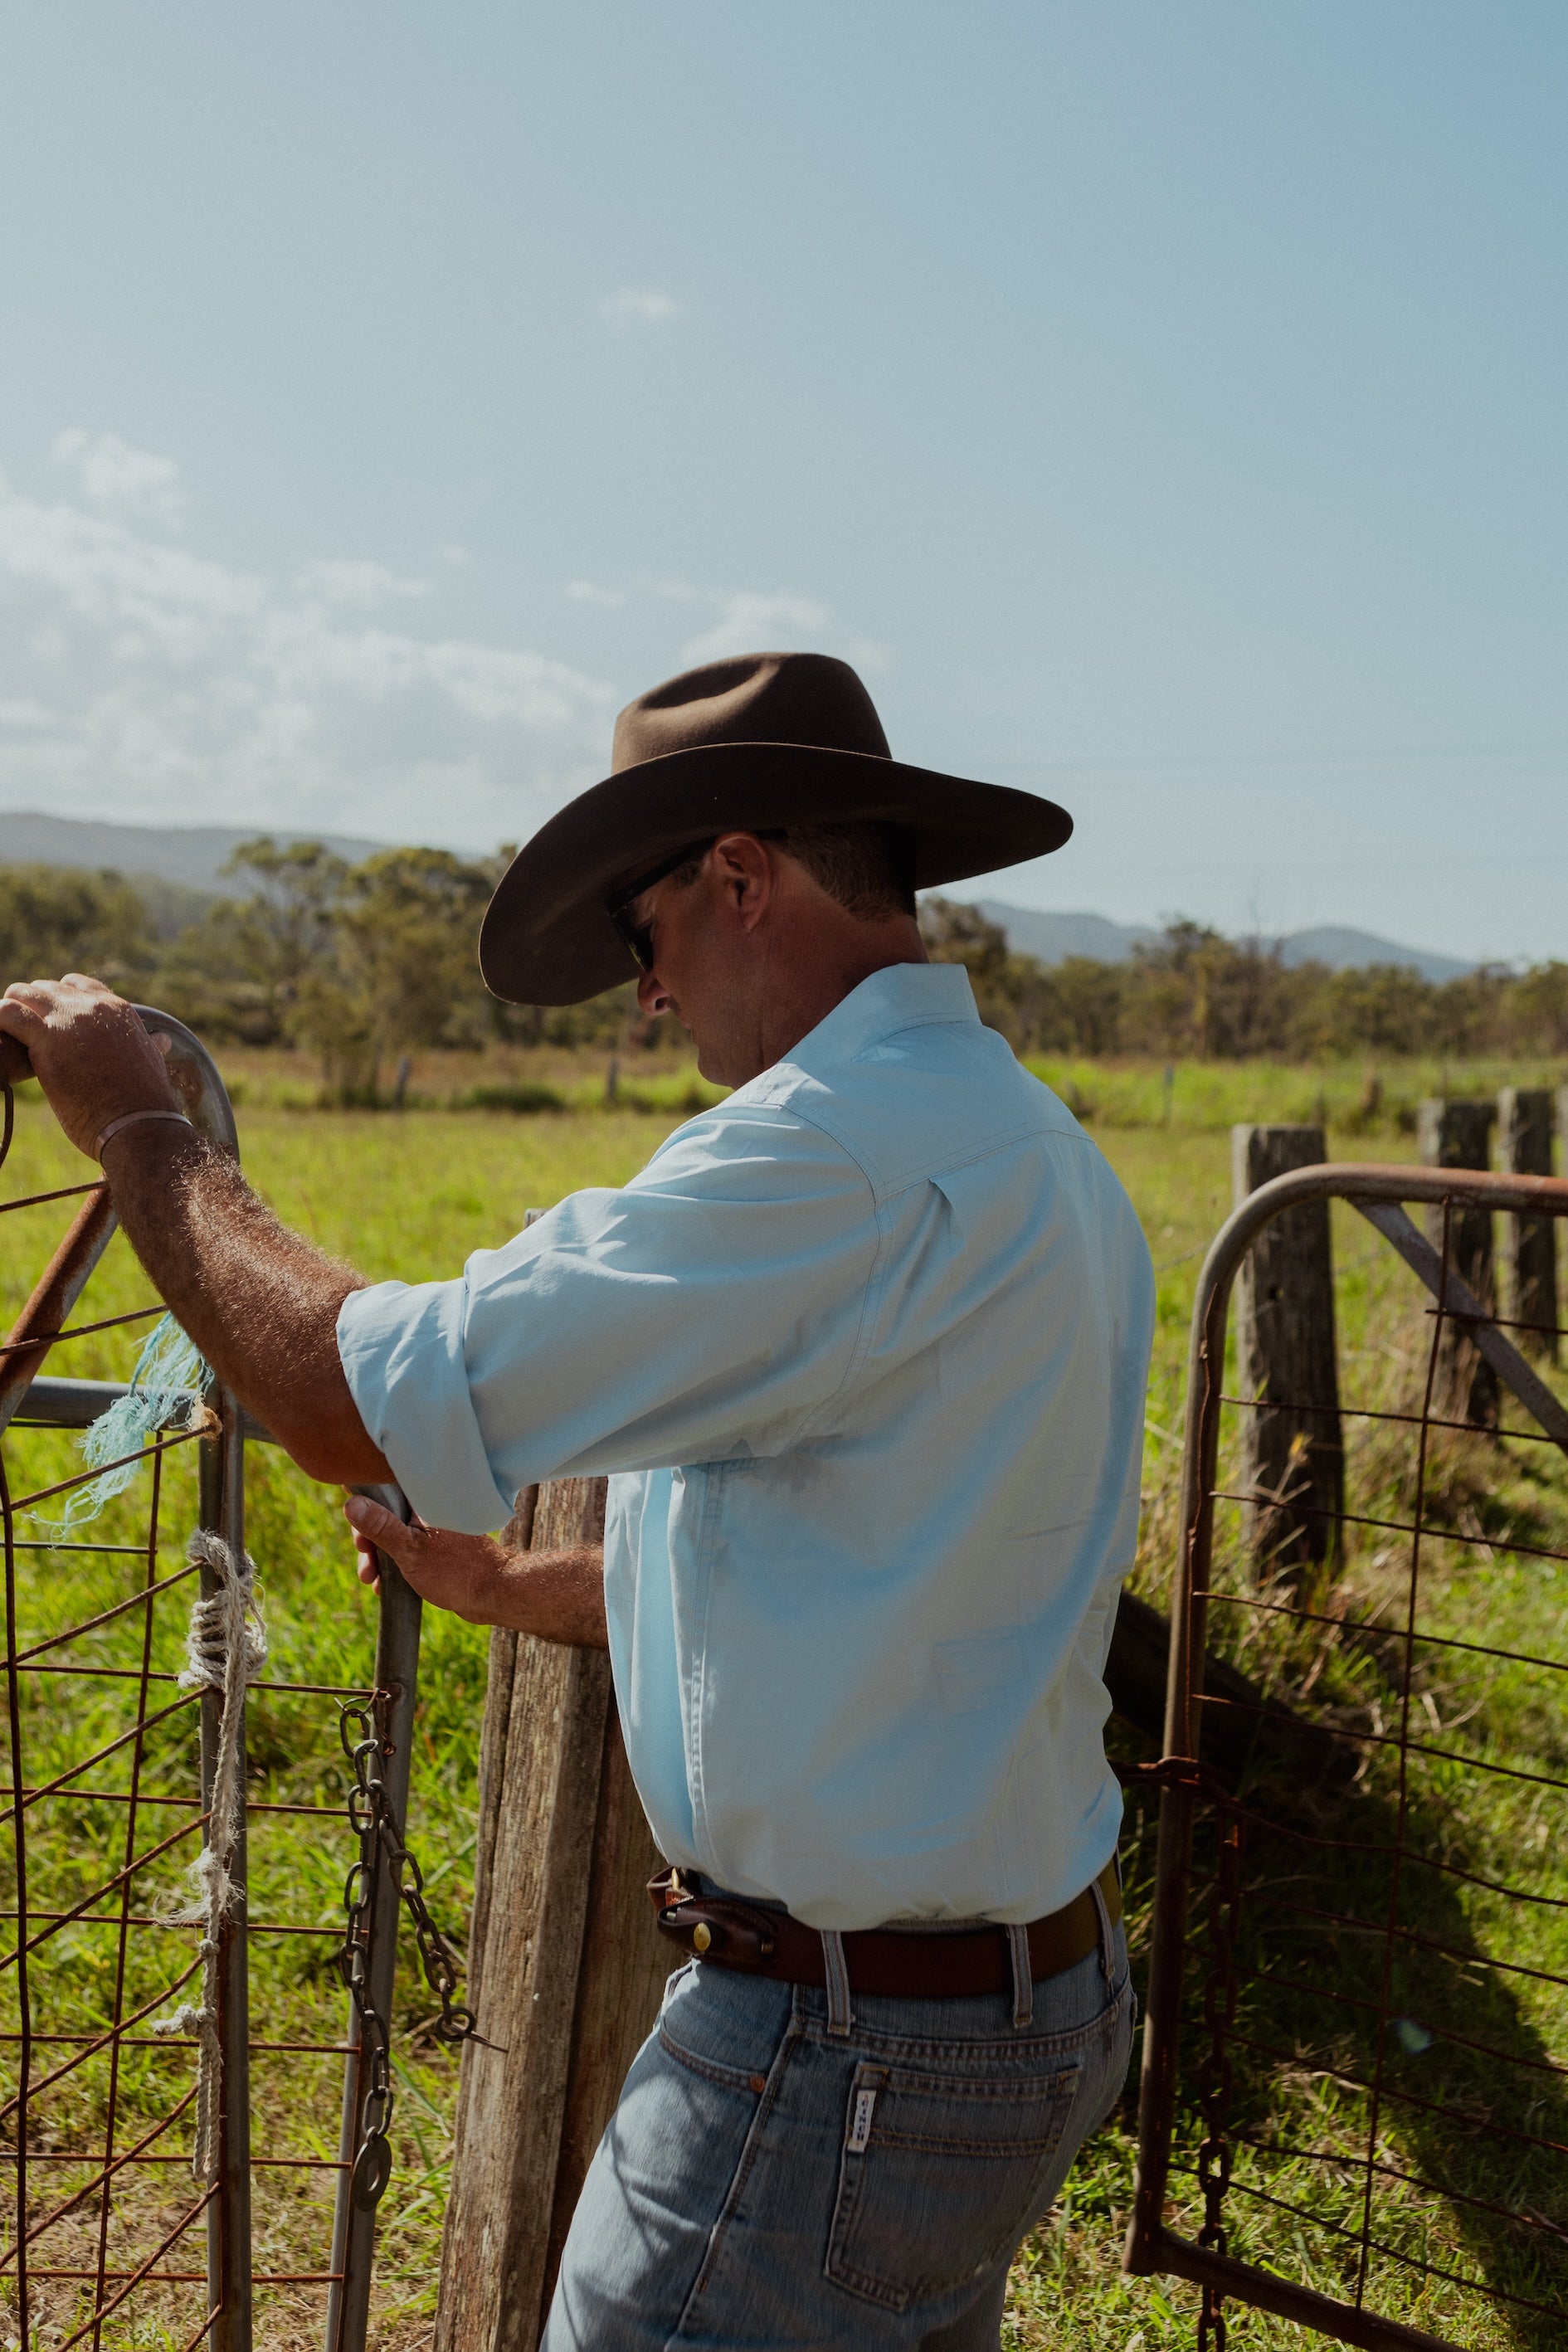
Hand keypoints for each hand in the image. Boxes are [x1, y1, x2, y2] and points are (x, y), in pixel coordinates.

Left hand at [0, 976, 178, 1158]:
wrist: (140, 1123)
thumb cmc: (144, 1104)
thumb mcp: (150, 1062)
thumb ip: (148, 1045)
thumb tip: (162, 1040)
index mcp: (118, 1010)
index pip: (78, 986)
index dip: (59, 1002)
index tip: (51, 1025)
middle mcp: (93, 1007)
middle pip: (46, 989)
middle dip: (33, 1009)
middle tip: (26, 1038)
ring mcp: (69, 1019)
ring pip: (23, 993)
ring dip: (13, 1013)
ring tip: (11, 1040)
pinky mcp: (46, 1038)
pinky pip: (7, 1013)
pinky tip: (0, 1037)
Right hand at [344, 1493, 505, 1622]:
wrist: (492, 1594)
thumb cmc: (456, 1571)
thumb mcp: (410, 1551)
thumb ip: (381, 1527)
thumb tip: (351, 1503)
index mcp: (424, 1500)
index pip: (384, 1492)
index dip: (365, 1514)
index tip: (360, 1541)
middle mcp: (428, 1509)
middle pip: (384, 1517)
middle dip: (369, 1544)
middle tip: (366, 1568)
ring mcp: (432, 1528)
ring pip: (394, 1536)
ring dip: (378, 1558)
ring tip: (372, 1581)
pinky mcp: (436, 1546)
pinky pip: (406, 1549)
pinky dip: (394, 1564)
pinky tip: (385, 1585)